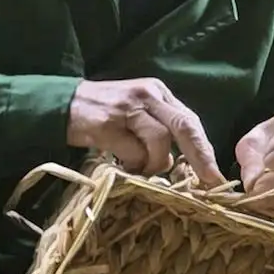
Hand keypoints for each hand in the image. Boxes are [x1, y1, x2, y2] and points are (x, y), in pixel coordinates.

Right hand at [67, 77, 226, 184]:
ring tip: (140, 169)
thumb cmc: (100, 113)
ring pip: (159, 141)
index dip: (205, 149)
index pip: (190, 120)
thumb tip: (174, 163)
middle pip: (184, 126)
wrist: (59, 105)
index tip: (215, 176)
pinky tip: (123, 165)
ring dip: (154, 163)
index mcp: (157, 92)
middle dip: (199, 157)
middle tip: (207, 181)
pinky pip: (133, 151)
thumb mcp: (135, 112)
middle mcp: (147, 95)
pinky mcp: (107, 125)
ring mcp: (127, 109)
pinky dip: (133, 164)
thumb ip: (157, 130)